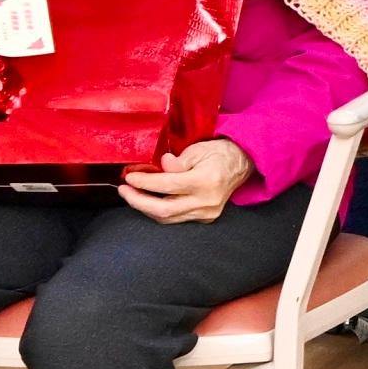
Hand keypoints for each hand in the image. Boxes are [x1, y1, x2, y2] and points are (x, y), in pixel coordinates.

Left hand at [121, 139, 250, 224]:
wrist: (243, 164)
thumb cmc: (220, 153)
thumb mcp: (198, 149)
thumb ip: (178, 161)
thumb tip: (161, 166)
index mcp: (206, 181)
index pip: (167, 186)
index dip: (144, 183)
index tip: (129, 177)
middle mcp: (207, 201)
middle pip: (164, 210)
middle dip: (138, 201)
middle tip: (124, 190)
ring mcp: (207, 213)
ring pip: (168, 218)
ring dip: (146, 208)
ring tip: (132, 195)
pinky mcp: (205, 218)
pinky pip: (176, 218)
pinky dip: (159, 211)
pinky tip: (149, 201)